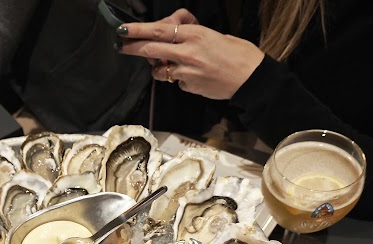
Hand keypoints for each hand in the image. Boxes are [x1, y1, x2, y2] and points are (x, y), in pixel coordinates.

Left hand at [118, 13, 263, 99]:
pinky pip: (176, 81)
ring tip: (168, 64)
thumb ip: (189, 31)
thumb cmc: (238, 53)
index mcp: (194, 35)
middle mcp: (187, 53)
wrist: (250, 79)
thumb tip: (171, 28)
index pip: (158, 31)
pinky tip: (192, 75)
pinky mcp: (189, 87)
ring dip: (158, 67)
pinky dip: (178, 78)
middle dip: (132, 47)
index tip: (123, 30)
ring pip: (160, 70)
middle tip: (121, 46)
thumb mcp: (213, 33)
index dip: (138, 30)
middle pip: (150, 50)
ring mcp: (186, 72)